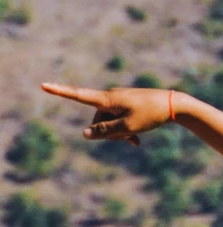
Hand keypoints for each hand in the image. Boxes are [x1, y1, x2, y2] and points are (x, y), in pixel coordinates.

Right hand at [40, 82, 180, 145]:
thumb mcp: (128, 127)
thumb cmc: (151, 115)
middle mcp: (110, 97)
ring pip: (110, 121)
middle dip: (108, 132)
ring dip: (119, 132)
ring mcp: (120, 100)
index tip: (43, 85)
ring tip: (136, 138)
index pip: (79, 95)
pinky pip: (120, 119)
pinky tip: (136, 141)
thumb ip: (105, 132)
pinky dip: (125, 130)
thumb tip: (85, 134)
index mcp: (107, 99)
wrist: (175, 105)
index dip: (60, 92)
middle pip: (98, 119)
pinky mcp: (129, 104)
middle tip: (129, 137)